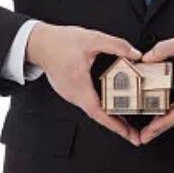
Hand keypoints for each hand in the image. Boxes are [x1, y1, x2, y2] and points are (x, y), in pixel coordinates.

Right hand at [25, 22, 142, 145]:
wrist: (39, 42)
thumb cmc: (60, 41)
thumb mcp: (92, 39)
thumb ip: (116, 45)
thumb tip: (135, 53)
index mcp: (79, 84)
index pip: (98, 111)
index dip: (114, 124)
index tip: (127, 133)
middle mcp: (73, 94)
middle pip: (97, 114)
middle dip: (116, 125)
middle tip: (134, 133)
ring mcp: (70, 94)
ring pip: (92, 109)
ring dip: (108, 117)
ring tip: (126, 122)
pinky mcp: (69, 90)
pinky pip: (87, 103)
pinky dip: (100, 107)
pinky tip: (110, 105)